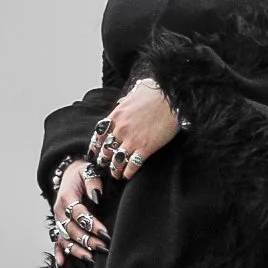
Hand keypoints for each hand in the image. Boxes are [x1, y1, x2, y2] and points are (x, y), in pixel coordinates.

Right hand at [49, 156, 105, 262]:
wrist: (69, 173)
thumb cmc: (81, 173)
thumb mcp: (88, 171)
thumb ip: (93, 182)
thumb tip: (97, 196)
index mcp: (67, 197)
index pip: (79, 214)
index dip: (91, 224)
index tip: (105, 233)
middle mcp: (59, 211)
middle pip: (72, 229)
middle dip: (88, 240)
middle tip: (103, 247)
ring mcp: (58, 220)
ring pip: (65, 238)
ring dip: (77, 250)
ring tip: (91, 258)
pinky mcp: (59, 226)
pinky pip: (57, 242)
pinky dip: (59, 253)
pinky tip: (61, 265)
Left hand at [83, 76, 179, 194]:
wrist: (172, 98)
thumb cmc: (157, 91)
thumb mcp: (135, 91)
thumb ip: (126, 100)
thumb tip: (122, 102)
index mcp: (116, 115)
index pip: (98, 135)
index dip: (95, 146)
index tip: (95, 153)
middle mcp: (120, 129)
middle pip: (105, 150)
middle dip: (104, 160)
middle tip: (105, 166)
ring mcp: (132, 140)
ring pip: (116, 161)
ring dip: (115, 170)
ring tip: (116, 175)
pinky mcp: (146, 148)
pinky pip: (132, 165)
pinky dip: (128, 173)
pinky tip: (128, 176)